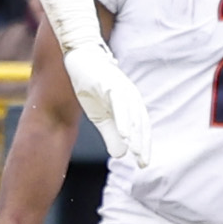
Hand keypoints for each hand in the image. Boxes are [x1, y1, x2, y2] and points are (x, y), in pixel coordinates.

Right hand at [59, 39, 151, 167]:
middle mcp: (131, 97)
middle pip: (140, 124)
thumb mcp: (99, 115)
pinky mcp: (111, 85)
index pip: (141, 128)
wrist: (79, 59)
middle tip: (143, 163)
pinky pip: (119, 105)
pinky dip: (123, 121)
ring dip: (135, 135)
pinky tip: (124, 134)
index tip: (142, 164)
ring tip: (135, 152)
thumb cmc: (91, 86)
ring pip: (132, 116)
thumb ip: (111, 134)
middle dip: (142, 144)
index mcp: (130, 104)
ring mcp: (122, 90)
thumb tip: (121, 155)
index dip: (143, 145)